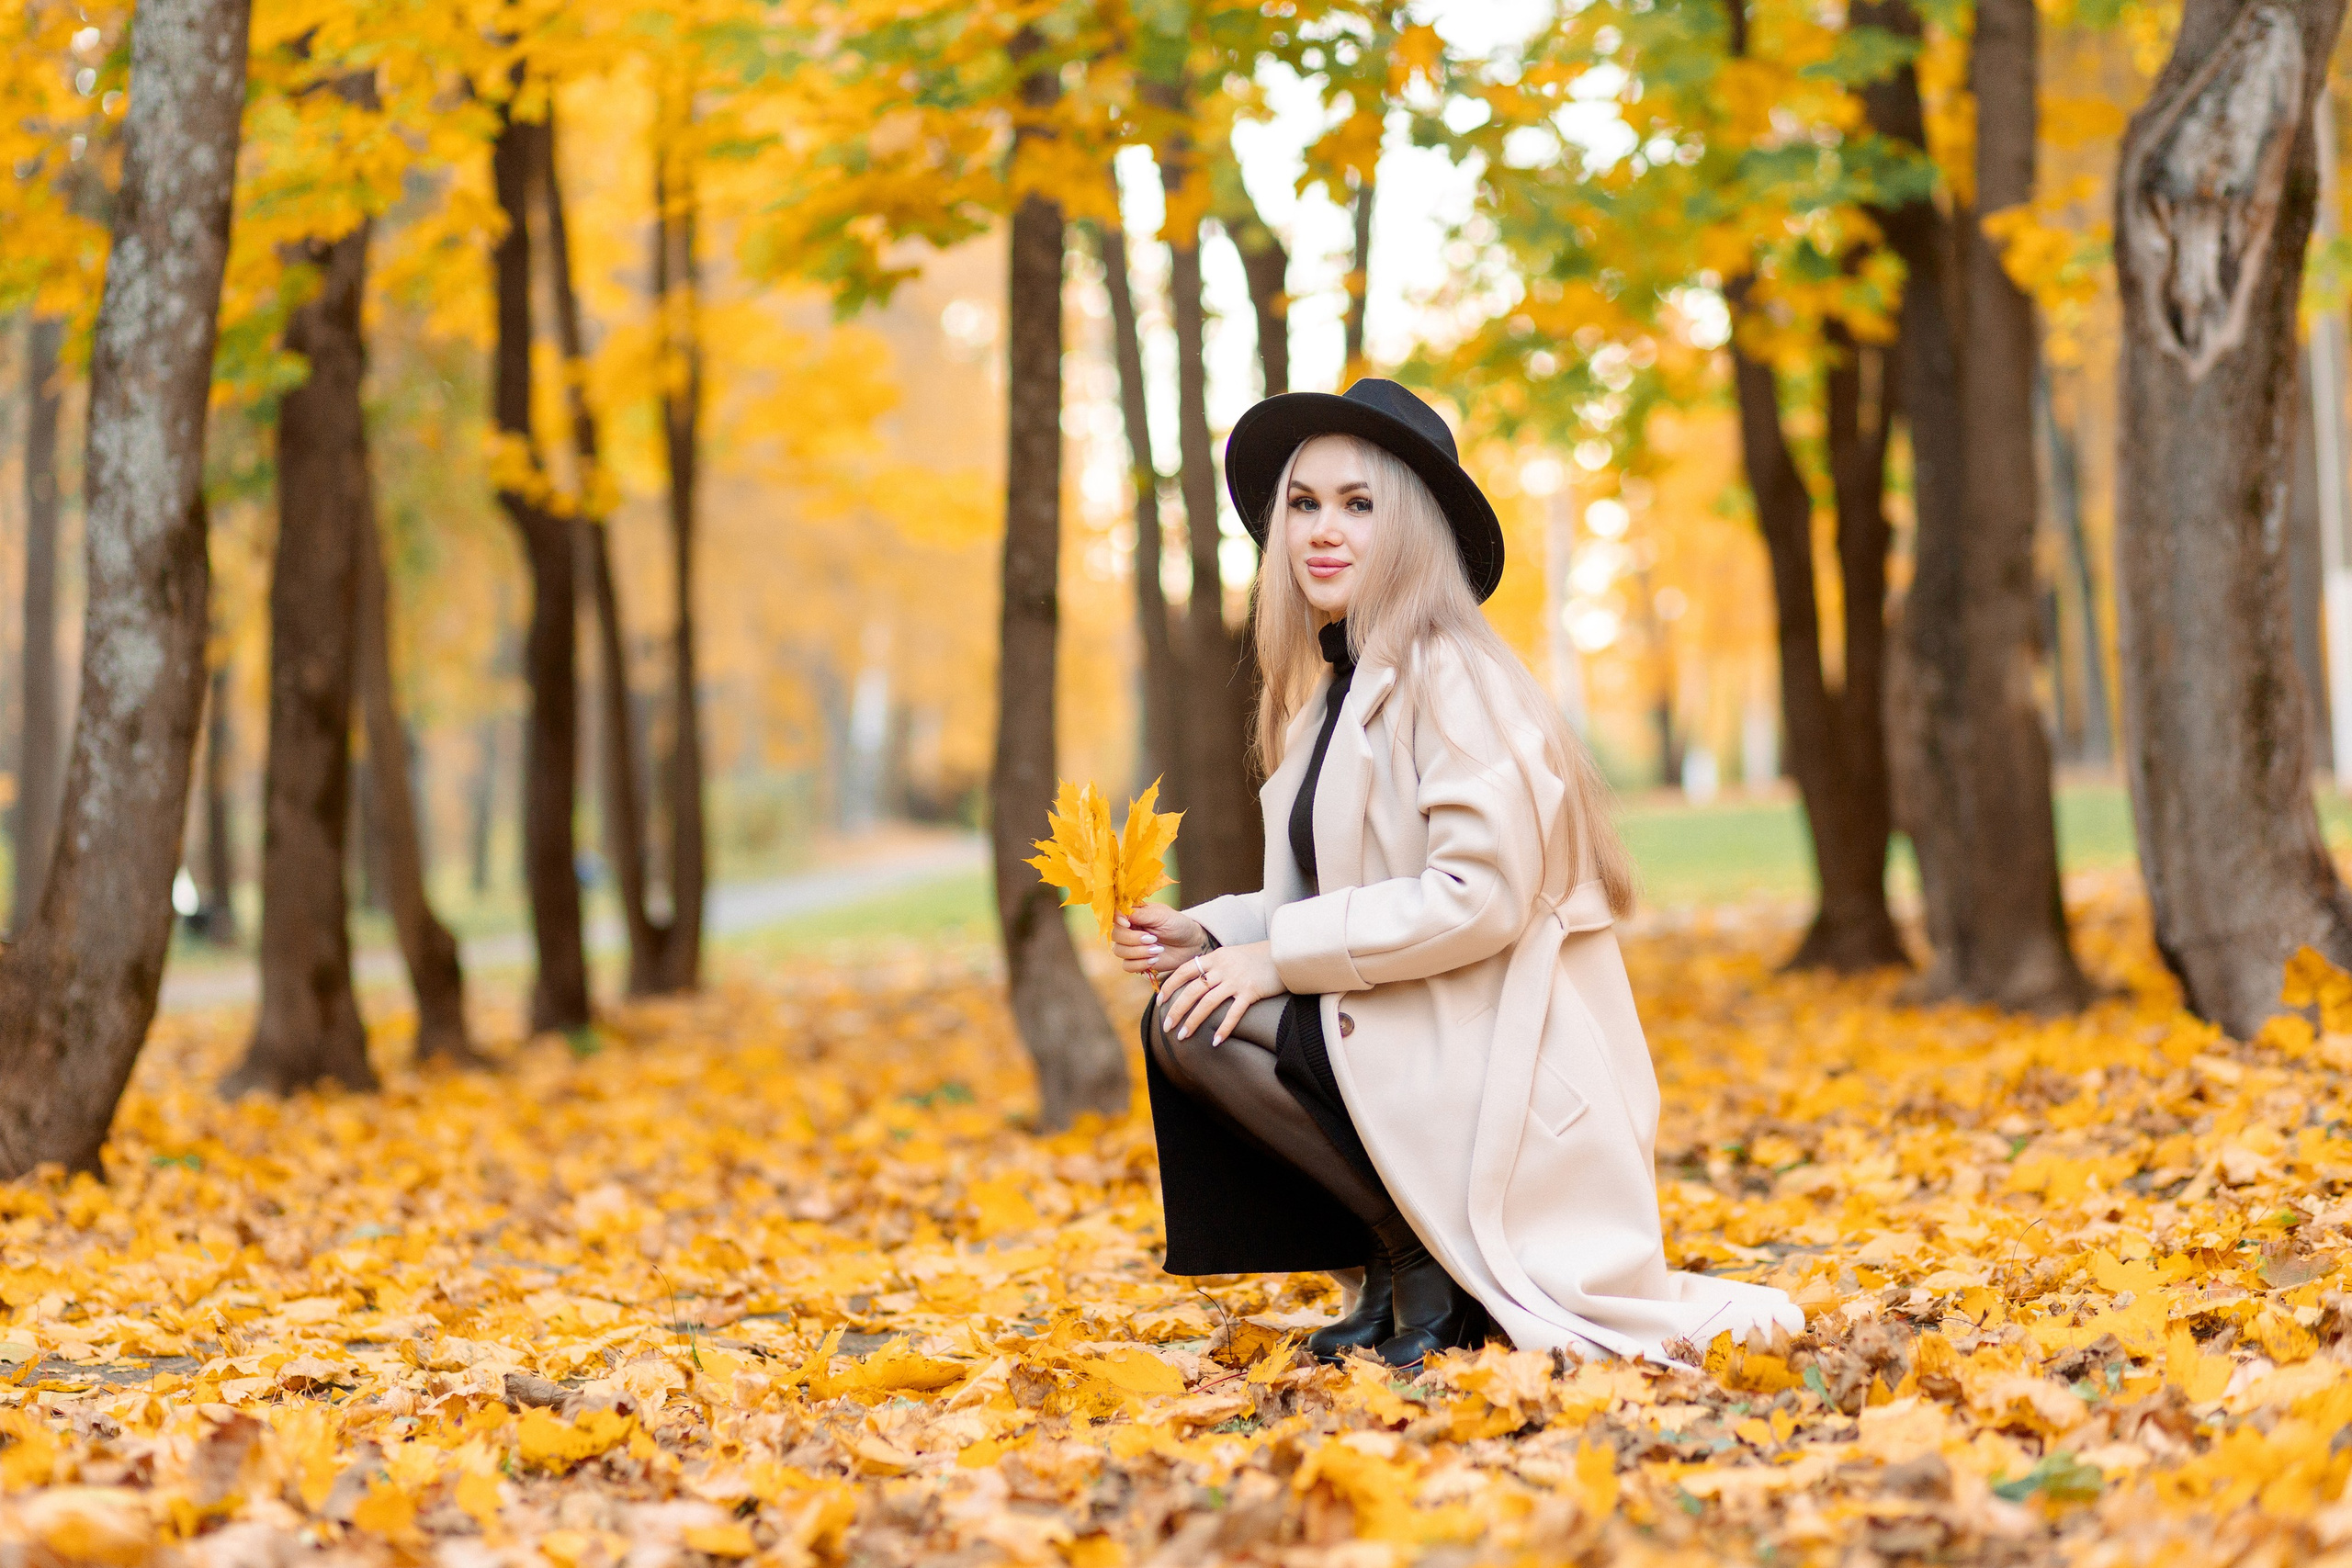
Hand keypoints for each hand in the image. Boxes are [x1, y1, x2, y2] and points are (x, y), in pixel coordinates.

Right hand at [1113, 903, 1206, 978]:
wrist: (1192, 945)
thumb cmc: (1178, 925)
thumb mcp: (1161, 915)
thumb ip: (1139, 914)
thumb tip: (1120, 915)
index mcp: (1134, 914)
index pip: (1115, 915)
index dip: (1118, 921)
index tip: (1128, 924)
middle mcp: (1130, 930)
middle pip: (1116, 935)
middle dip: (1133, 939)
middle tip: (1153, 939)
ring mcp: (1132, 946)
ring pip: (1119, 951)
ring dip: (1138, 952)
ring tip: (1157, 950)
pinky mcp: (1137, 961)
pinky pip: (1127, 966)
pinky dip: (1140, 964)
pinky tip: (1154, 960)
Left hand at [1158, 940, 1281, 1046]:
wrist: (1285, 952)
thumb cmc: (1258, 957)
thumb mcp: (1232, 955)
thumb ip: (1215, 966)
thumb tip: (1198, 981)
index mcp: (1215, 957)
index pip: (1184, 971)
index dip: (1170, 986)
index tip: (1160, 1002)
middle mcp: (1222, 968)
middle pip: (1192, 990)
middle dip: (1176, 1010)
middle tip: (1166, 1026)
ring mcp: (1236, 980)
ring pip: (1208, 1003)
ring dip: (1193, 1021)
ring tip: (1183, 1036)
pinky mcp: (1251, 991)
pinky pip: (1234, 1013)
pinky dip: (1224, 1028)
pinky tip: (1216, 1041)